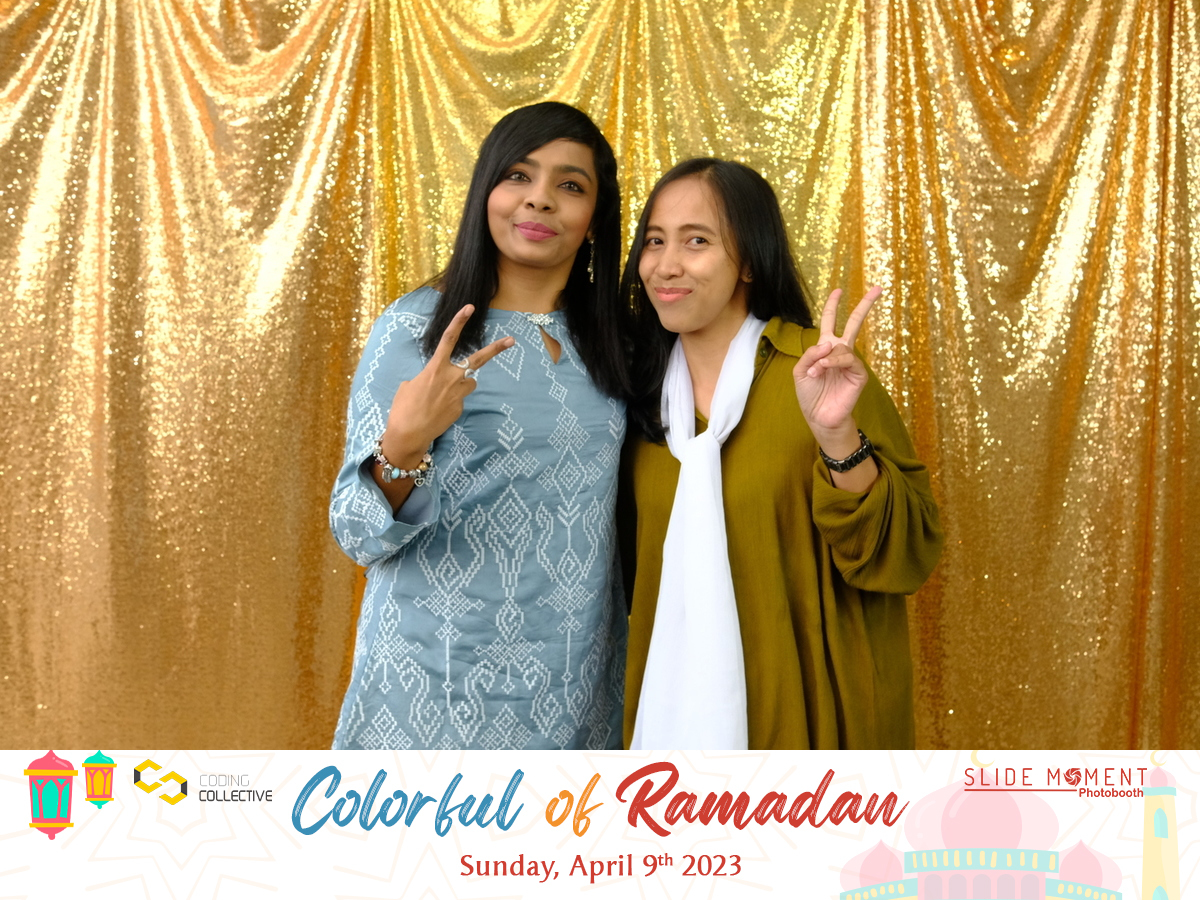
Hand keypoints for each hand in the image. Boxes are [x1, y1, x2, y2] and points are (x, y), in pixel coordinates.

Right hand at [380, 304, 513, 464]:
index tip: (470, 308)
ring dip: (460, 385)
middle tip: (511, 340)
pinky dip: (450, 403)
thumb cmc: (403, 408)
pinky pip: (459, 399)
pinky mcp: (461, 408)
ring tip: (441, 397)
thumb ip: (427, 377)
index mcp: (435, 368)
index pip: (449, 338)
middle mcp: (451, 378)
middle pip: (478, 359)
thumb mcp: (409, 385)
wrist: (408, 433)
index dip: (459, 321)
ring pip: (468, 383)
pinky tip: (438, 411)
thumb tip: (436, 382)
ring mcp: (459, 394)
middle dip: (496, 349)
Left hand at [793, 286, 879, 442]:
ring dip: (826, 358)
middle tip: (877, 288)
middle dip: (864, 306)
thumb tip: (828, 344)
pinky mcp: (859, 374)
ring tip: (817, 371)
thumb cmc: (809, 395)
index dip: (833, 306)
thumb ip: (810, 354)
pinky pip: (848, 359)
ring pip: (844, 347)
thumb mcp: (800, 371)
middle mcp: (840, 352)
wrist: (819, 417)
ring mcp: (851, 363)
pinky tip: (824, 370)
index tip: (838, 290)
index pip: (831, 322)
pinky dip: (833, 362)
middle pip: (854, 323)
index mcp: (825, 349)